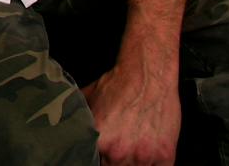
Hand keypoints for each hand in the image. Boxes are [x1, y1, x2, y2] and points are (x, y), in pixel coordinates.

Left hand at [79, 0, 192, 164]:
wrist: (147, 73)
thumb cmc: (118, 85)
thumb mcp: (88, 100)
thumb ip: (78, 119)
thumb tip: (62, 126)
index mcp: (98, 141)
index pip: (91, 162)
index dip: (96, 158)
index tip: (100, 154)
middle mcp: (118, 153)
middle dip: (113, 161)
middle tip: (117, 149)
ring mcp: (143, 157)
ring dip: (133, 163)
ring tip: (132, 149)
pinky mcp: (165, 156)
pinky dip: (152, 164)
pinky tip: (147, 154)